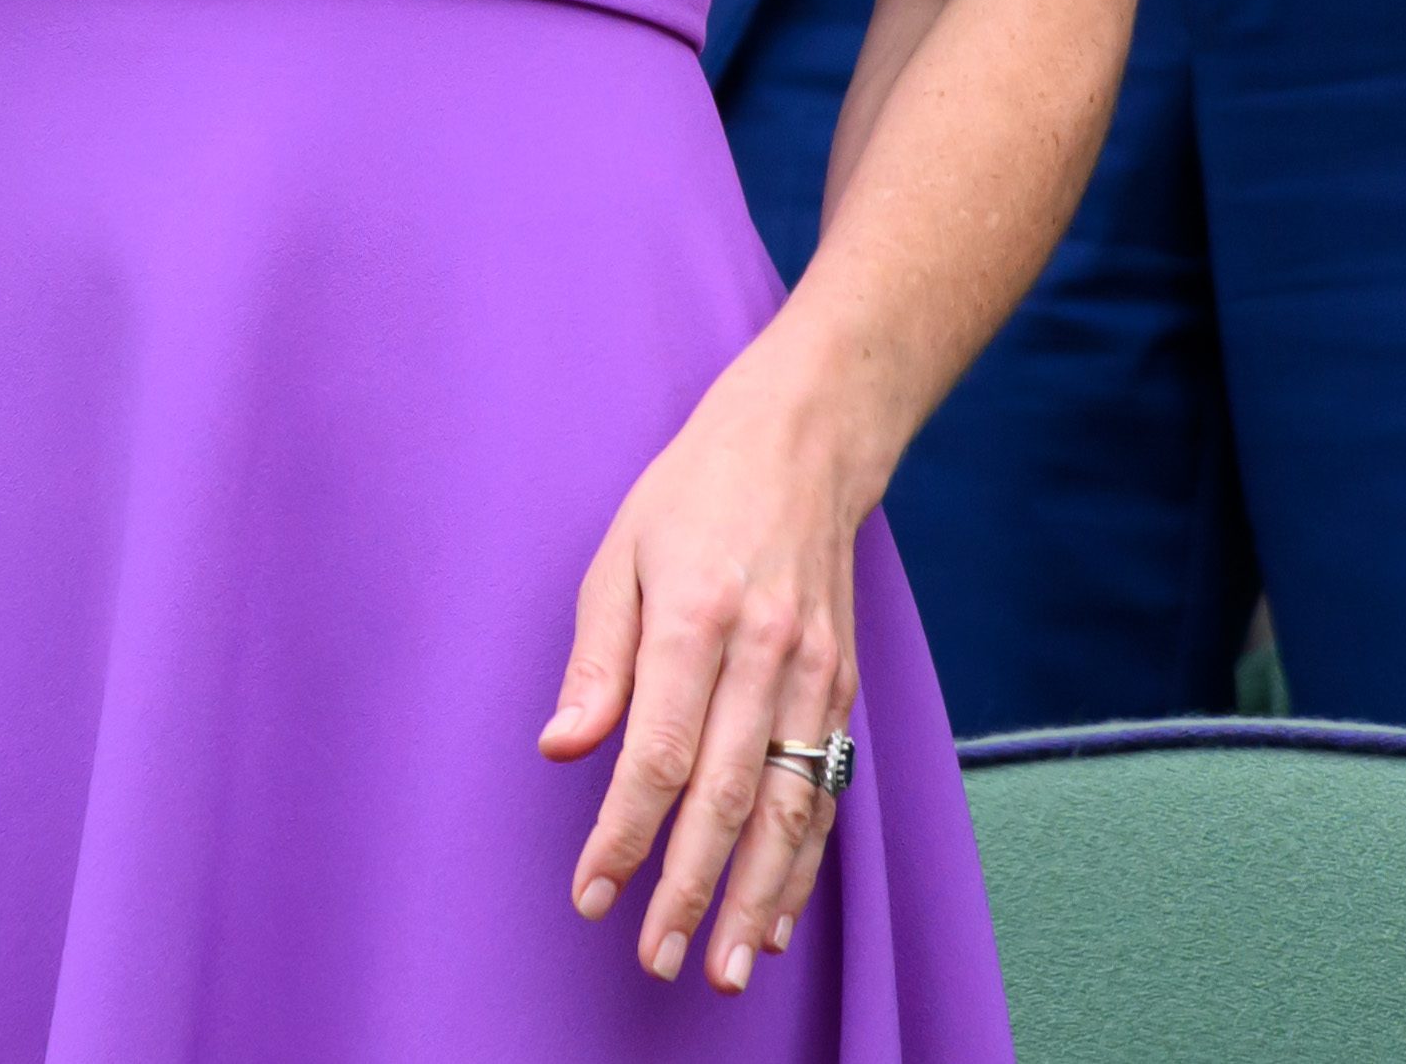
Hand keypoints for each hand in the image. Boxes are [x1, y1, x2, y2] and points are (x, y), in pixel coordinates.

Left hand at [542, 325, 861, 992]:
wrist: (805, 439)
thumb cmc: (694, 492)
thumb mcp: (619, 550)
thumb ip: (595, 657)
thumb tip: (561, 749)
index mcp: (695, 612)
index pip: (660, 751)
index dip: (624, 832)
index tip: (592, 894)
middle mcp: (765, 649)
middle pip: (727, 794)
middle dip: (688, 887)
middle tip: (653, 958)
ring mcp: (816, 671)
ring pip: (789, 807)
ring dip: (755, 898)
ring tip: (719, 967)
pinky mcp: (844, 684)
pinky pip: (827, 789)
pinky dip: (804, 862)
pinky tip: (775, 915)